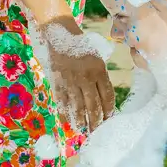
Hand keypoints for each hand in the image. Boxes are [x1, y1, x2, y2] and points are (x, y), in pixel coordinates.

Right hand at [41, 15, 113, 133]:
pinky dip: (65, 114)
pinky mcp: (58, 82)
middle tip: (97, 132)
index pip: (107, 96)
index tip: (109, 120)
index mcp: (99, 70)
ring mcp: (71, 81)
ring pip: (78, 106)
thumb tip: (103, 100)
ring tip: (83, 131)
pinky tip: (68, 122)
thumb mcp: (97, 60)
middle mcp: (86, 77)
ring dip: (81, 121)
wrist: (60, 34)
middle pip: (94, 105)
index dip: (108, 110)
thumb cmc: (81, 47)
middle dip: (96, 121)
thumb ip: (100, 78)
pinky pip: (62, 102)